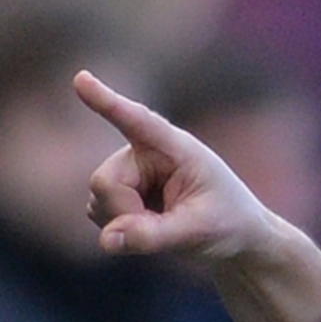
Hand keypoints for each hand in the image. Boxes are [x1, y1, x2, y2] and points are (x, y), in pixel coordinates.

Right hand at [74, 70, 320, 321]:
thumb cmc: (229, 224)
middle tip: (164, 230)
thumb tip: (107, 241)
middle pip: (105, 182)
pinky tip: (151, 228)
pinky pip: (100, 215)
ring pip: (99, 200)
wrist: (237, 238)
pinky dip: (121, 231)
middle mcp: (144, 152)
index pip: (137, 121)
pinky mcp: (118, 194)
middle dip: (126, 213)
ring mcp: (127, 172)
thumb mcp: (199, 232)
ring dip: (125, 224)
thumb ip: (154, 236)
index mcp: (175, 147)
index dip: (107, 101)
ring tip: (167, 226)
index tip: (82, 80)